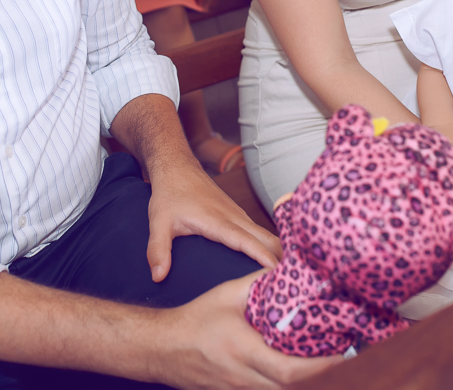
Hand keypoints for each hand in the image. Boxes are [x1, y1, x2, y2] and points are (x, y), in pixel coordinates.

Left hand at [147, 157, 281, 281]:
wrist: (177, 168)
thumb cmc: (169, 195)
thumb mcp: (158, 222)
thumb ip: (158, 250)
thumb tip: (158, 277)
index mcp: (218, 221)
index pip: (247, 241)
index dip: (263, 257)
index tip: (279, 272)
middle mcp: (234, 218)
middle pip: (266, 238)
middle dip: (282, 258)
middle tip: (295, 284)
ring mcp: (238, 215)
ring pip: (266, 235)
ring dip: (280, 252)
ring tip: (294, 278)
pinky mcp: (238, 215)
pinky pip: (260, 232)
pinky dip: (271, 246)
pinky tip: (278, 261)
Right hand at [155, 272, 340, 388]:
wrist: (162, 348)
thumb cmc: (194, 320)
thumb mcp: (226, 294)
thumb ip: (257, 284)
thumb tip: (285, 269)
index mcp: (243, 351)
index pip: (291, 369)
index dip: (322, 366)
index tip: (346, 353)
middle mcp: (244, 377)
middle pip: (293, 387)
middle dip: (323, 374)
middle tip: (348, 354)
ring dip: (307, 379)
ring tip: (330, 359)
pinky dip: (288, 382)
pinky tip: (301, 367)